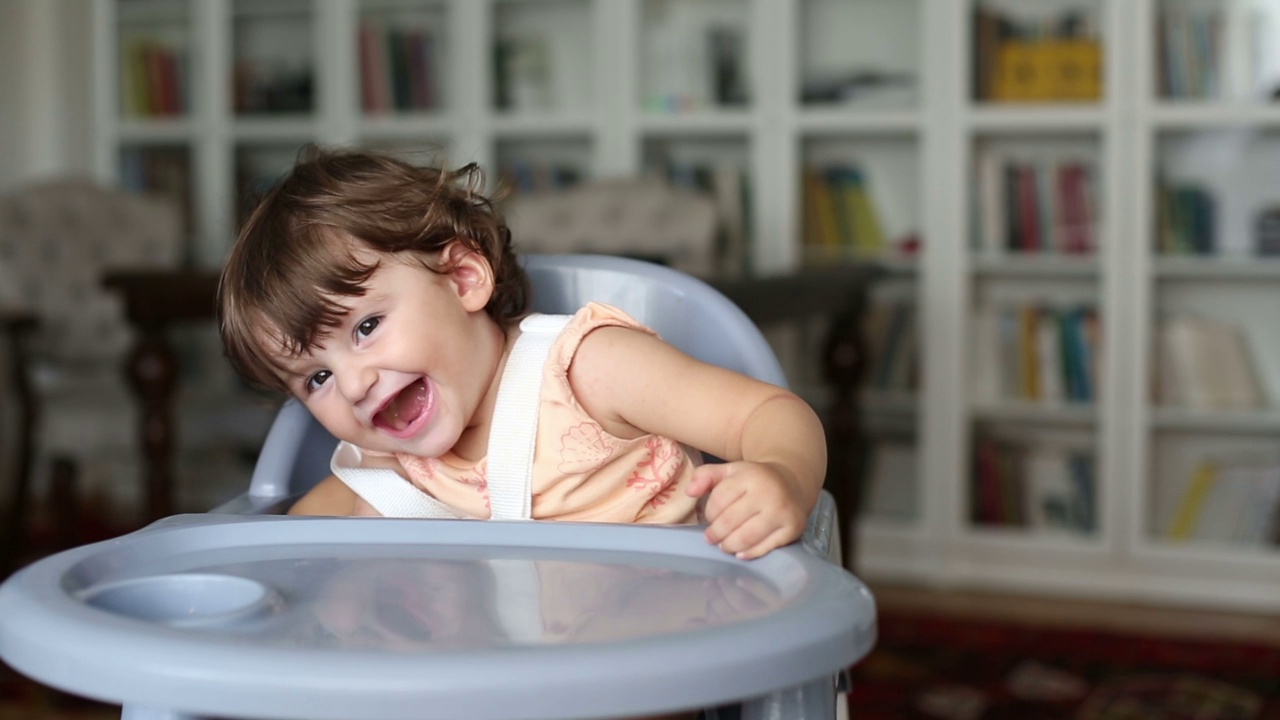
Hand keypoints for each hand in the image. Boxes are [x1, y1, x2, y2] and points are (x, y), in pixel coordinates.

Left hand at [685, 461, 808, 559]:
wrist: (792, 482)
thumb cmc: (754, 479)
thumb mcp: (730, 470)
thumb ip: (705, 476)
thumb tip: (690, 492)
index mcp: (750, 476)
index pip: (719, 501)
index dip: (709, 513)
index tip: (710, 517)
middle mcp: (769, 493)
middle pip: (730, 521)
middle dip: (716, 533)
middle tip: (711, 538)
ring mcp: (782, 512)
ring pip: (746, 537)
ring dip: (729, 545)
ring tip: (724, 545)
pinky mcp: (793, 528)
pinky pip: (765, 548)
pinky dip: (749, 553)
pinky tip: (741, 553)